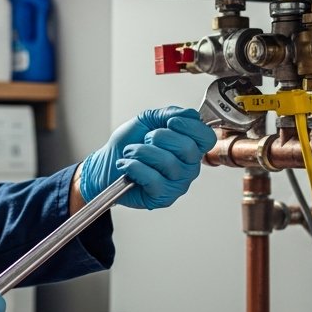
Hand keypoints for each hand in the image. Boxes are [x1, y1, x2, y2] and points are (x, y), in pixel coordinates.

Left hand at [77, 106, 216, 209]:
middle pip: (189, 149)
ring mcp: (177, 184)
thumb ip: (168, 114)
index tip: (171, 122)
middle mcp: (188, 168)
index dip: (191, 127)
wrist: (105, 165)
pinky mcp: (162, 197)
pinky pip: (153, 178)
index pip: (206, 138)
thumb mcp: (147, 121)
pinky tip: (126, 164)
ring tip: (130, 152)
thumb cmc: (127, 145)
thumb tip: (189, 114)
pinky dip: (133, 166)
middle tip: (146, 139)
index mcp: (189, 147)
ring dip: (142, 151)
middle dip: (161, 137)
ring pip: (168, 162)